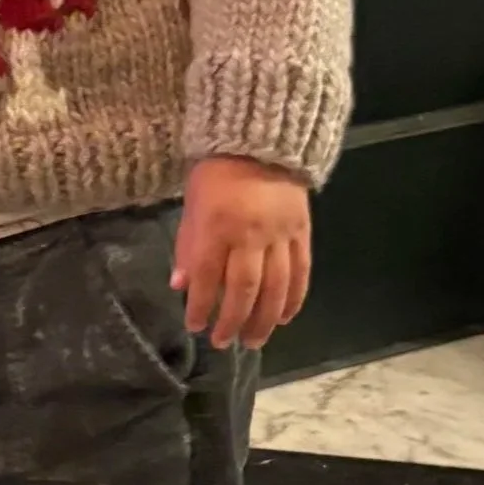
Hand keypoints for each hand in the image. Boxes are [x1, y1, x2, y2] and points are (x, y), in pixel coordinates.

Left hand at [172, 157, 311, 350]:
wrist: (260, 142)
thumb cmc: (216, 174)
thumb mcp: (192, 206)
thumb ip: (188, 247)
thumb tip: (181, 286)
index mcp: (218, 225)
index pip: (209, 277)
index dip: (201, 307)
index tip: (195, 326)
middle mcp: (250, 234)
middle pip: (244, 289)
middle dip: (232, 321)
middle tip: (224, 342)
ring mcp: (280, 234)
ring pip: (275, 287)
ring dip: (264, 319)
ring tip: (254, 341)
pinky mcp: (302, 232)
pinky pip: (300, 272)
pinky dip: (293, 299)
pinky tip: (284, 318)